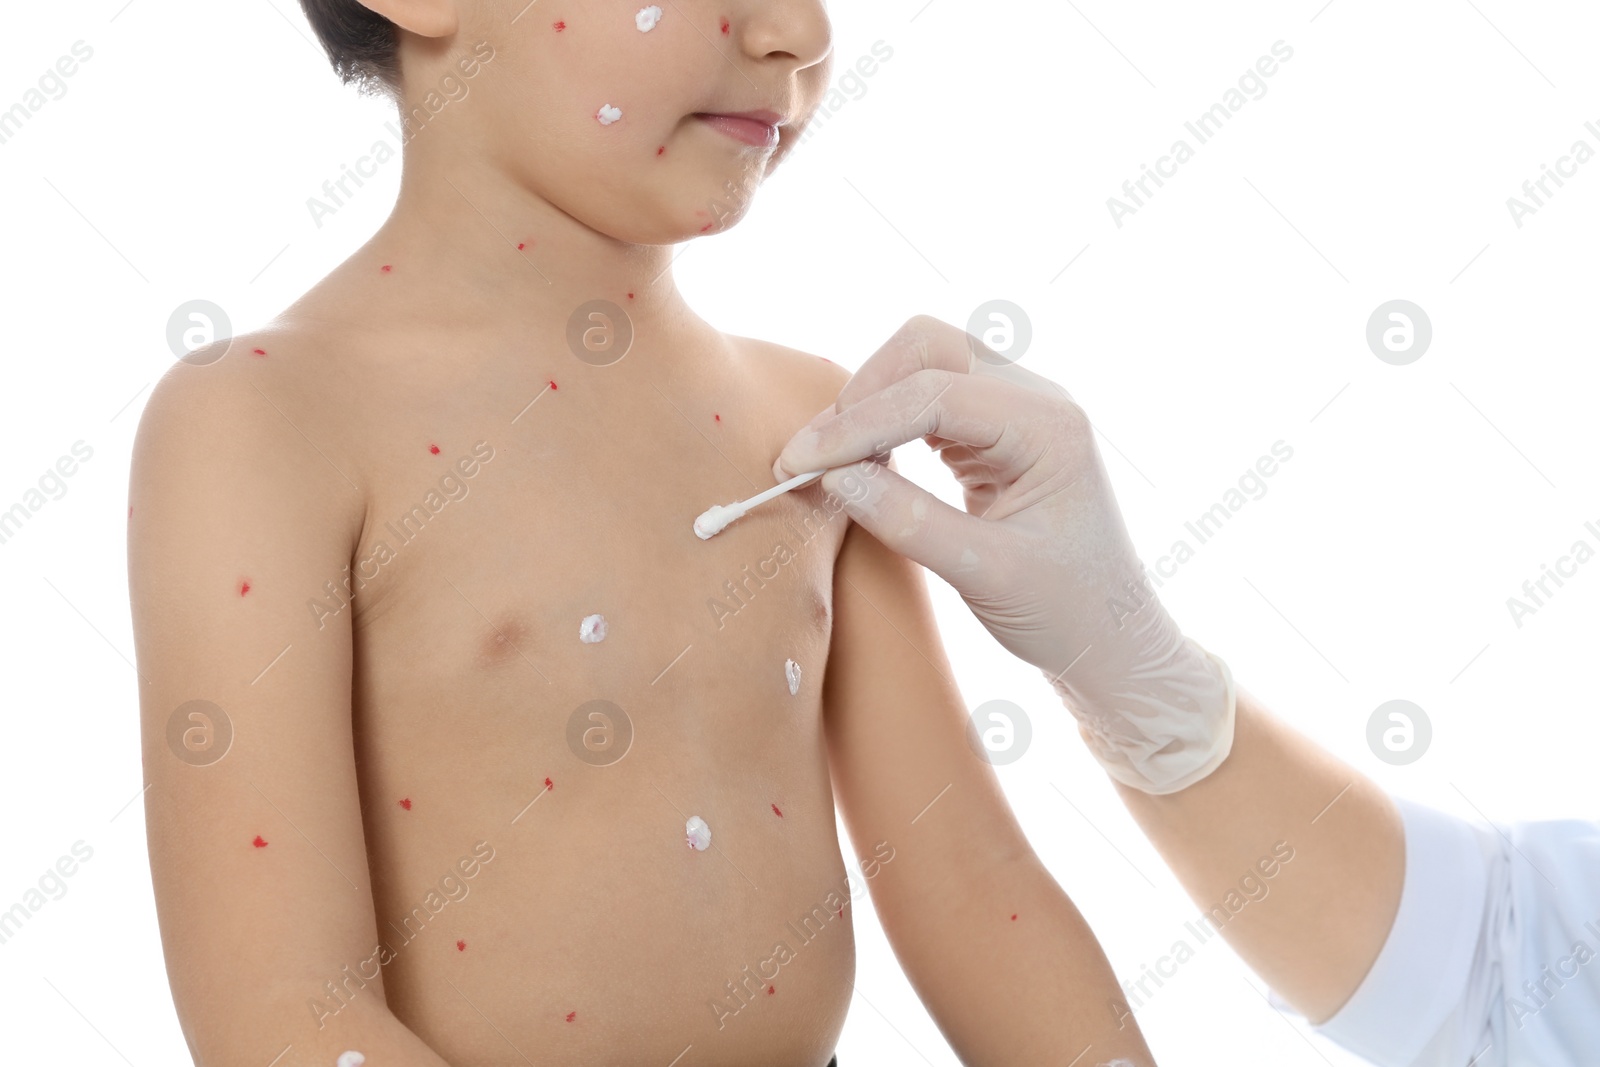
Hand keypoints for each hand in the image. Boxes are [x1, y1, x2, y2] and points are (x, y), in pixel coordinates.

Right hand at [773, 316, 1234, 792]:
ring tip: (832, 461)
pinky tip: (864, 462)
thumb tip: (834, 476)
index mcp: (1049, 426)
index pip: (934, 394)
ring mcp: (1019, 407)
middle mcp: (1038, 399)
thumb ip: (908, 521)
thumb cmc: (1066, 611)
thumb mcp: (984, 574)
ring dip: (872, 400)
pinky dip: (889, 417)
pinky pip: (931, 394)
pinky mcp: (998, 428)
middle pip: (928, 347)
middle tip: (815, 457)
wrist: (1111, 637)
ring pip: (925, 360)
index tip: (799, 464)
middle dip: (864, 392)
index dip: (858, 424)